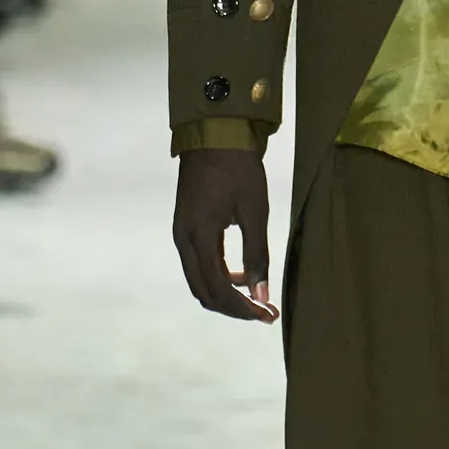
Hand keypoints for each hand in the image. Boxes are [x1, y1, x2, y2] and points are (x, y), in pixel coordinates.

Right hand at [173, 147, 276, 322]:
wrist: (215, 133)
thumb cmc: (239, 169)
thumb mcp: (255, 212)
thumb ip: (257, 256)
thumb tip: (262, 295)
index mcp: (199, 236)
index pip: (218, 289)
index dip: (242, 308)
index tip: (267, 315)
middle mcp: (183, 239)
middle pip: (203, 291)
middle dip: (233, 307)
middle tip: (262, 312)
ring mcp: (181, 233)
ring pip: (198, 279)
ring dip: (225, 293)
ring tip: (255, 294)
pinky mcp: (185, 226)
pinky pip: (197, 264)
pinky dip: (217, 276)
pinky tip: (240, 273)